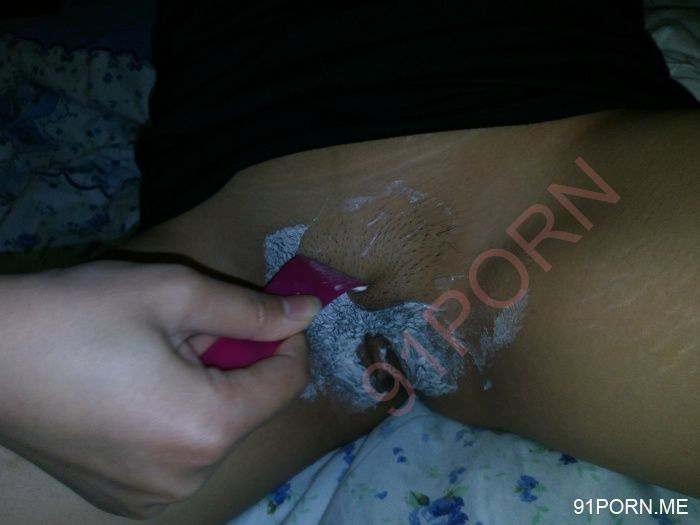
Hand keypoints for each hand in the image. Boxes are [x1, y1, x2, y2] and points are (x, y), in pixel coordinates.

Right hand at [0, 261, 319, 518]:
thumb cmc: (77, 313)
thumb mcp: (173, 294)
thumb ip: (251, 309)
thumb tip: (308, 313)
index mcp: (205, 429)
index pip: (287, 383)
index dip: (287, 340)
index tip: (267, 310)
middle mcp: (188, 478)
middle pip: (249, 408)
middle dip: (235, 361)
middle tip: (186, 328)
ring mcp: (154, 499)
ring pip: (215, 430)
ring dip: (206, 387)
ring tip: (153, 356)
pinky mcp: (126, 500)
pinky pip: (180, 452)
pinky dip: (177, 416)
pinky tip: (137, 389)